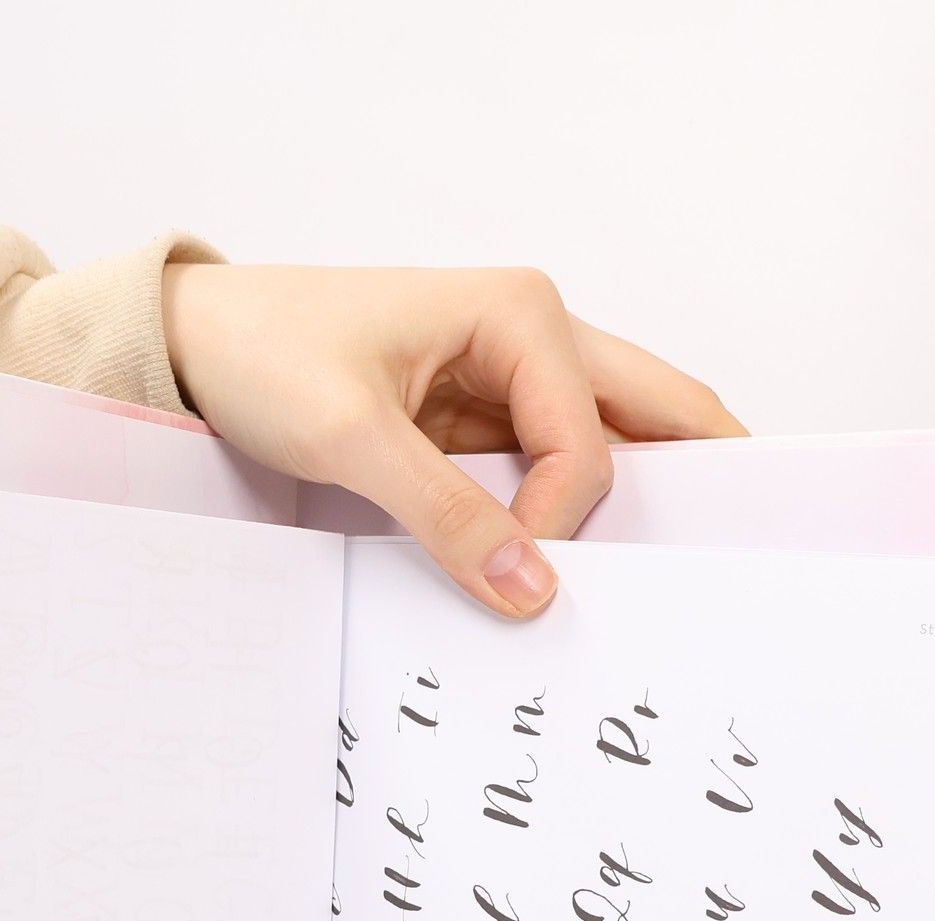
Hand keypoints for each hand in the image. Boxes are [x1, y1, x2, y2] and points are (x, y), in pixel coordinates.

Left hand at [162, 263, 743, 617]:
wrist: (197, 345)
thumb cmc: (264, 353)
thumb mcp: (350, 438)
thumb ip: (445, 515)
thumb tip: (531, 591)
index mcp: (519, 314)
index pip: (587, 442)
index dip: (561, 521)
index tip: (517, 577)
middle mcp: (533, 335)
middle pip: (651, 412)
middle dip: (690, 479)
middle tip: (737, 555)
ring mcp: (511, 378)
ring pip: (608, 444)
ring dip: (625, 505)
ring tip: (653, 575)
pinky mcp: (480, 421)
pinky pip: (548, 472)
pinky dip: (564, 516)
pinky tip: (574, 563)